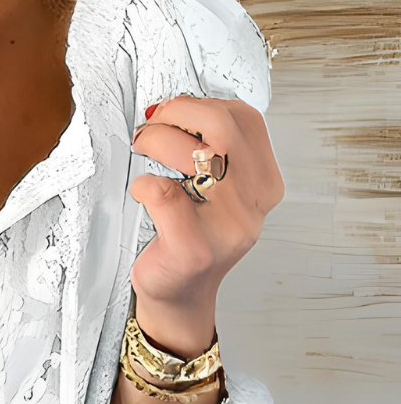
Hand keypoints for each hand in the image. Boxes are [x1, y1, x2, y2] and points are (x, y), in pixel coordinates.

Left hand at [128, 95, 284, 357]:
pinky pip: (163, 195)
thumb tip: (175, 107)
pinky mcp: (192, 248)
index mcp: (264, 184)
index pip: (246, 119)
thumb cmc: (189, 238)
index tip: (173, 113)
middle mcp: (253, 205)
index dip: (203, 104)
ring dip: (158, 140)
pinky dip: (144, 184)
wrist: (179, 298)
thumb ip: (213, 154)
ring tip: (140, 148)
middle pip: (224, 127)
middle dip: (179, 113)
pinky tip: (140, 190)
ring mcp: (226, 228)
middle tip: (148, 125)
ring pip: (196, 155)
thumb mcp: (215, 193)